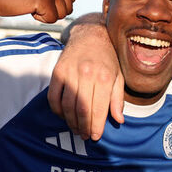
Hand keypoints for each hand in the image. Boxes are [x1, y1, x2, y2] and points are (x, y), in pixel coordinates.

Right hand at [0, 0, 75, 23]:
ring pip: (62, 14)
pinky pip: (52, 19)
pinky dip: (39, 18)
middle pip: (69, 7)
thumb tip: (73, 3)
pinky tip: (27, 7)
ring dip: (46, 14)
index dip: (54, 4)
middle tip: (32, 0)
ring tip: (30, 2)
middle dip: (51, 10)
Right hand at [47, 22, 124, 138]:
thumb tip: (119, 120)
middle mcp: (86, 75)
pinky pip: (53, 97)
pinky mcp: (57, 72)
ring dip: (70, 121)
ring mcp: (70, 73)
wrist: (90, 35)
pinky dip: (57, 110)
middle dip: (83, 127)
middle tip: (85, 136)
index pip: (98, 109)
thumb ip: (117, 99)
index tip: (95, 137)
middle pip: (82, 109)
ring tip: (76, 129)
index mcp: (104, 77)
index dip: (96, 126)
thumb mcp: (118, 76)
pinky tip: (64, 116)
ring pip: (67, 105)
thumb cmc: (108, 59)